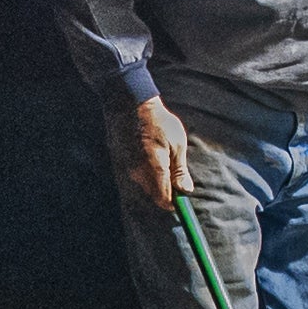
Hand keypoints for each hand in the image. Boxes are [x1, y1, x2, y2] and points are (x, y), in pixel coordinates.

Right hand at [124, 95, 191, 213]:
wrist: (132, 105)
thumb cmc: (159, 122)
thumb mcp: (177, 144)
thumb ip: (180, 170)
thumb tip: (185, 190)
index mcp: (155, 168)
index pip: (164, 199)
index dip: (174, 203)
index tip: (182, 200)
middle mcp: (139, 173)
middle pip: (154, 196)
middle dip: (166, 193)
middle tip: (177, 179)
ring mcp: (128, 168)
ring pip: (145, 186)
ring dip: (156, 182)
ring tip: (164, 161)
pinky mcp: (122, 162)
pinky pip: (137, 176)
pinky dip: (147, 173)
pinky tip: (152, 156)